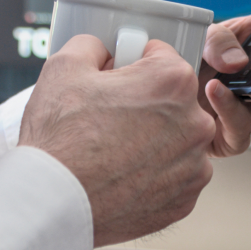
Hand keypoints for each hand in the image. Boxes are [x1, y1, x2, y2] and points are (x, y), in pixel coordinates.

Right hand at [20, 36, 216, 246]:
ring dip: (153, 141)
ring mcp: (194, 164)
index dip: (131, 66)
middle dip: (145, 105)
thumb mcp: (64, 67)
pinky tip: (123, 177)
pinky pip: (175, 176)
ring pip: (176, 140)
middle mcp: (196, 122)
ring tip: (113, 153)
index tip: (115, 82)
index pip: (160, 56)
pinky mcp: (186, 199)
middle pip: (172, 100)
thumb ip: (93, 45)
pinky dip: (154, 176)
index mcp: (173, 81)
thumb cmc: (59, 139)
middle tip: (108, 120)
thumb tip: (103, 49)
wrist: (54, 204)